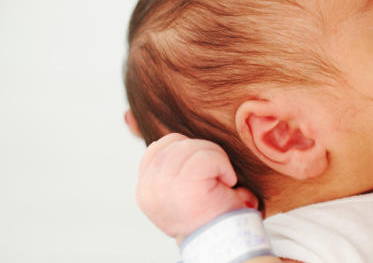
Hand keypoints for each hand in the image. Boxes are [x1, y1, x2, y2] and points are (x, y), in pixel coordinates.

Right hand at [135, 133, 258, 243]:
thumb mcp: (182, 189)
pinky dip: (222, 164)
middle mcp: (149, 187)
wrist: (222, 240)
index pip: (159, 147)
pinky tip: (226, 181)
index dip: (185, 149)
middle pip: (177, 142)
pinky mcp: (183, 183)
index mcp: (146, 189)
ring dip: (215, 158)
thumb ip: (171, 166)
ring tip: (222, 179)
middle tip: (216, 176)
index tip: (202, 172)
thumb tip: (153, 133)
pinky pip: (207, 155)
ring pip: (194, 146)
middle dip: (203, 152)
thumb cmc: (211, 216)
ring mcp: (163, 185)